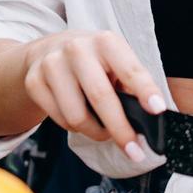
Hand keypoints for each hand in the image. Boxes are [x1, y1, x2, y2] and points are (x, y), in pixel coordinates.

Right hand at [21, 30, 165, 162]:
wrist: (47, 51)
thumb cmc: (92, 61)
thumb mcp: (115, 62)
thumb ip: (130, 84)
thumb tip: (148, 115)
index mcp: (105, 42)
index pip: (129, 69)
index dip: (145, 90)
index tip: (157, 109)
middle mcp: (77, 48)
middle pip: (101, 96)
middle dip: (120, 129)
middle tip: (134, 150)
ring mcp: (52, 64)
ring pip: (77, 115)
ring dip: (96, 132)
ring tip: (104, 130)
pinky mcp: (34, 82)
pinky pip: (60, 120)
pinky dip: (75, 128)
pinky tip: (81, 118)